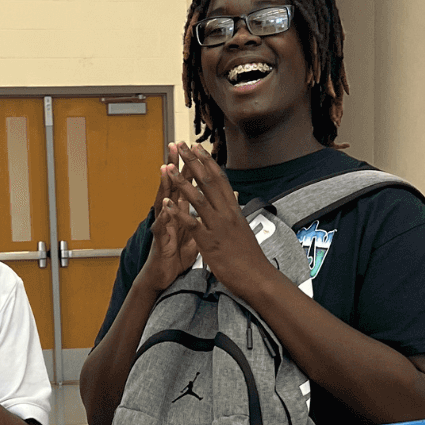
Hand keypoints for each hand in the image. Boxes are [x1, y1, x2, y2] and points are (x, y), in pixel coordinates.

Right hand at [140, 144, 200, 295]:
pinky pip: (161, 225)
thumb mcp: (194, 231)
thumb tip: (214, 203)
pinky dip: (164, 215)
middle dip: (174, 165)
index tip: (195, 148)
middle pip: (172, 185)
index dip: (191, 166)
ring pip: (163, 201)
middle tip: (175, 145)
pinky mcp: (159, 239)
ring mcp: (163, 225)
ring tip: (167, 168)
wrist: (164, 274)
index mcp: (181, 211)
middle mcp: (170, 214)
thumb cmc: (176, 253)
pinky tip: (165, 205)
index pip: (186, 183)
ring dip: (165, 184)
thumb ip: (202, 215)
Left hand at [163, 143, 269, 297]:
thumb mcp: (243, 231)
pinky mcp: (210, 242)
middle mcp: (227, 214)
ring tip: (168, 167)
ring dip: (182, 182)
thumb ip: (234, 217)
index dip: (208, 162)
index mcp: (234, 211)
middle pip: (209, 182)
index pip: (220, 180)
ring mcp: (218, 227)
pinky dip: (178, 213)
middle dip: (193, 162)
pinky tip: (167, 203)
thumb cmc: (250, 258)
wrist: (258, 278)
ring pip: (198, 199)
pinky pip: (191, 224)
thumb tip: (233, 206)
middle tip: (181, 145)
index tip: (199, 148)